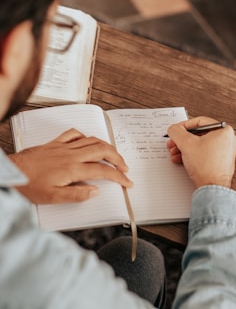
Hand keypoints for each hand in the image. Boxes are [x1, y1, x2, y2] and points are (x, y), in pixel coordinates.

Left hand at [9, 128, 131, 203]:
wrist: (13, 172)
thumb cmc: (30, 186)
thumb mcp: (53, 198)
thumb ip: (77, 194)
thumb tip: (95, 191)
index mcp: (73, 169)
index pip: (103, 171)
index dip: (118, 176)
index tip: (127, 181)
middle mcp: (71, 155)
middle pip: (102, 150)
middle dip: (118, 158)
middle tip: (125, 167)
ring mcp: (64, 146)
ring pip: (92, 140)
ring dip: (106, 146)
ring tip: (113, 155)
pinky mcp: (55, 143)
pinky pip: (74, 134)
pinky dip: (85, 136)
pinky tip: (87, 141)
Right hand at [166, 116, 235, 188]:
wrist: (212, 188)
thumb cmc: (206, 167)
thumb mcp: (186, 143)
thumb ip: (177, 132)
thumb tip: (174, 129)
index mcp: (224, 131)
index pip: (199, 122)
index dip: (183, 126)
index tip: (176, 130)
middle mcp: (228, 140)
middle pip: (199, 134)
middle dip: (182, 140)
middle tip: (174, 142)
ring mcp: (225, 151)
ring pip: (200, 144)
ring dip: (185, 148)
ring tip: (175, 152)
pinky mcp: (220, 161)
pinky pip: (203, 153)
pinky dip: (192, 154)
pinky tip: (181, 158)